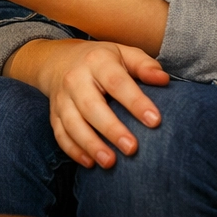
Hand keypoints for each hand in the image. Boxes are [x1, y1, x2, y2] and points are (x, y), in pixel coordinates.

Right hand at [12, 38, 168, 168]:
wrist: (57, 60)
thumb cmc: (101, 60)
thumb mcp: (122, 54)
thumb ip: (144, 65)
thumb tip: (163, 80)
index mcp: (97, 62)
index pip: (117, 82)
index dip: (135, 101)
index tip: (154, 121)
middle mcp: (75, 79)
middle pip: (91, 106)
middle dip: (111, 129)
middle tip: (132, 148)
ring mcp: (62, 98)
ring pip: (72, 123)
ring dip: (90, 144)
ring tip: (110, 163)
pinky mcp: (54, 114)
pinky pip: (60, 134)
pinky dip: (73, 150)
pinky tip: (90, 163)